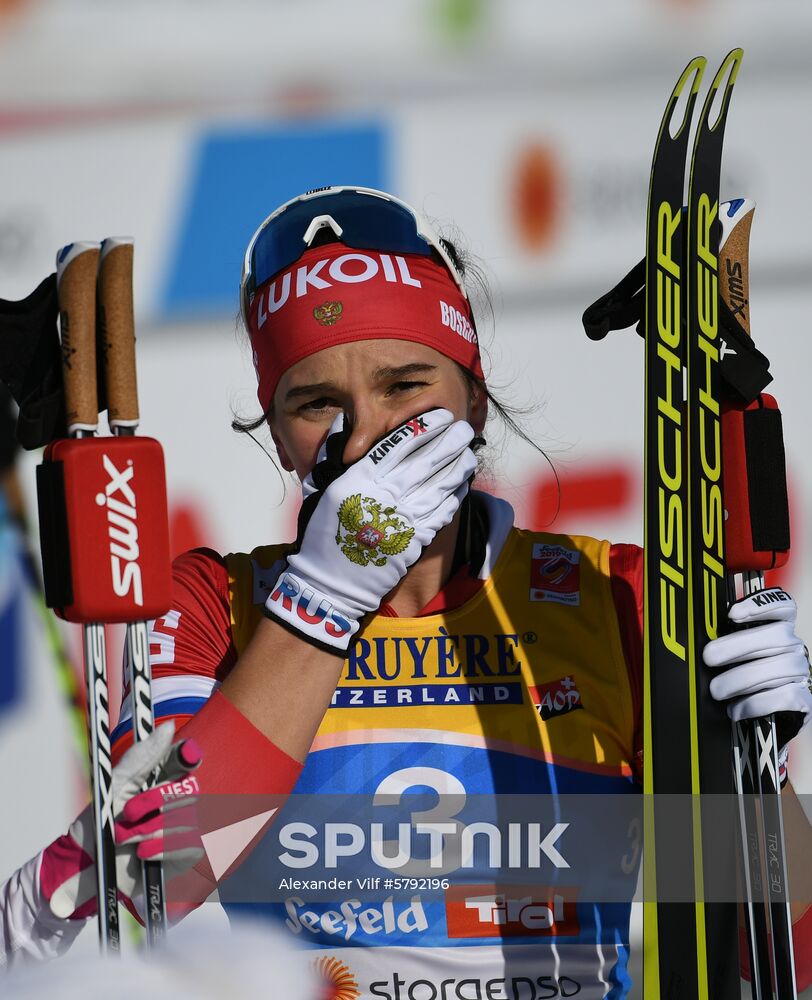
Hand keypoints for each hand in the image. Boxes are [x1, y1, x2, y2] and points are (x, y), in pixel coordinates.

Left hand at [40, 721, 203, 920]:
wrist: (89, 868)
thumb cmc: (100, 823)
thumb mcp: (114, 786)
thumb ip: (142, 756)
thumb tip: (169, 725)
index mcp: (161, 777)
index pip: (185, 757)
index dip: (188, 754)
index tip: (185, 756)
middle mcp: (178, 798)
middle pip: (187, 787)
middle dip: (153, 802)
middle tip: (128, 813)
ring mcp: (186, 824)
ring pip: (186, 816)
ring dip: (149, 829)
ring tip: (126, 839)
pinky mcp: (188, 851)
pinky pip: (189, 843)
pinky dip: (161, 848)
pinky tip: (143, 854)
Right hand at [265, 408, 476, 650]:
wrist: (330, 582)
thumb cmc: (322, 534)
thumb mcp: (319, 488)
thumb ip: (332, 454)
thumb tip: (343, 421)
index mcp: (358, 479)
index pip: (397, 445)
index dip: (422, 428)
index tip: (439, 417)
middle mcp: (382, 496)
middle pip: (424, 462)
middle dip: (448, 442)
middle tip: (464, 429)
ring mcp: (400, 519)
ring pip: (438, 487)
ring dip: (457, 467)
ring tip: (469, 453)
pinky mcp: (413, 541)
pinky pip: (440, 514)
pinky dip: (454, 497)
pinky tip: (463, 485)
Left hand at [704, 588, 811, 754]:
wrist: (756, 727)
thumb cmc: (741, 687)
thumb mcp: (731, 660)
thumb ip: (725, 643)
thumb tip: (701, 635)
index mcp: (778, 632)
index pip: (784, 607)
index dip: (762, 604)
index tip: (732, 614)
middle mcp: (794, 650)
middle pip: (779, 635)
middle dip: (738, 645)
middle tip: (709, 657)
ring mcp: (802, 675)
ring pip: (783, 665)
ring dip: (743, 678)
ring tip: (718, 690)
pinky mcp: (804, 702)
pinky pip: (787, 695)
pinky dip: (757, 702)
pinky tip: (736, 708)